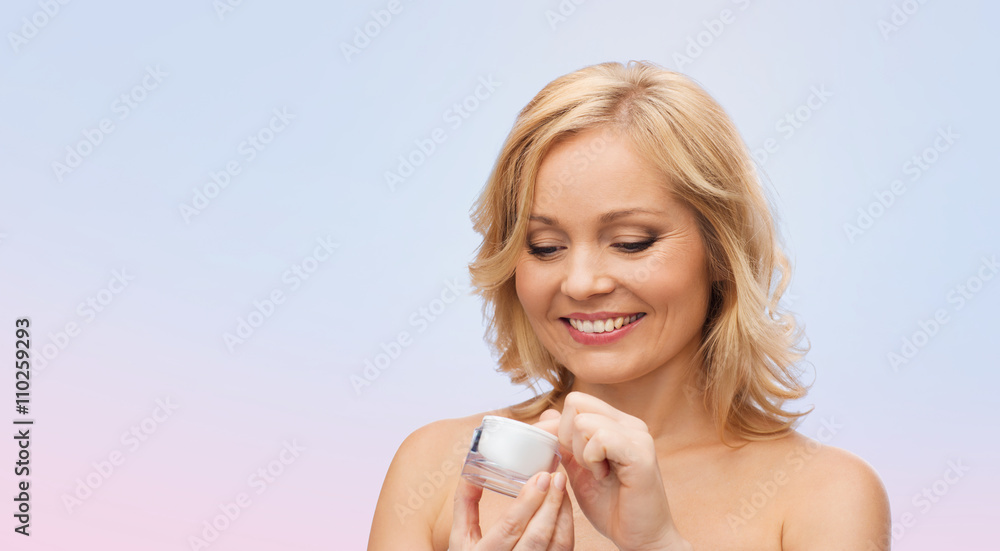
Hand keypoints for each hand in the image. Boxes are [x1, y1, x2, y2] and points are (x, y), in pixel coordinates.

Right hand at [450, 471, 573, 549]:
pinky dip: (567, 527)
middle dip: (550, 503)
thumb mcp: (460, 537)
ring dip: (563, 514)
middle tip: (557, 478)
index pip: (510, 527)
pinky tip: (564, 509)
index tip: (541, 477)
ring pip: (557, 544)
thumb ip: (465, 504)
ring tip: (562, 489)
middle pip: (537, 535)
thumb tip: (470, 468)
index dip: (528, 501)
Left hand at [536, 392, 688, 550]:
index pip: (576, 401)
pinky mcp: (640, 454)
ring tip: (598, 473)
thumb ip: (566, 441)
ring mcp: (638, 436)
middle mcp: (631, 423)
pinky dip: (592, 460)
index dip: (560, 429)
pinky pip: (600, 439)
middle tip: (586, 465)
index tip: (572, 458)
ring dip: (581, 454)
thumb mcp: (579, 468)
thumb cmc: (612, 506)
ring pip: (583, 422)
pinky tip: (604, 476)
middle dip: (567, 437)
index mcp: (618, 423)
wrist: (640, 537)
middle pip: (576, 403)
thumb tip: (548, 413)